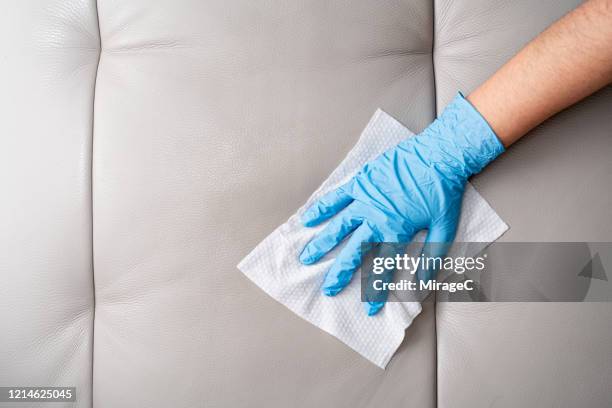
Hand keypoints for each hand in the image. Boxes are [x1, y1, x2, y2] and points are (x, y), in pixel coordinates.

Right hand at [299, 93, 503, 314]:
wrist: (439, 154)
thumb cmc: (444, 190)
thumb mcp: (445, 227)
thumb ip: (431, 256)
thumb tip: (422, 284)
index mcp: (396, 231)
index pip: (383, 268)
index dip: (377, 291)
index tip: (370, 310)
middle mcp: (375, 218)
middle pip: (354, 251)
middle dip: (340, 273)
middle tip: (328, 289)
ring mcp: (365, 199)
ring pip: (339, 226)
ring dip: (322, 244)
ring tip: (306, 258)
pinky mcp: (360, 182)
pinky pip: (336, 197)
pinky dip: (322, 208)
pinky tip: (307, 219)